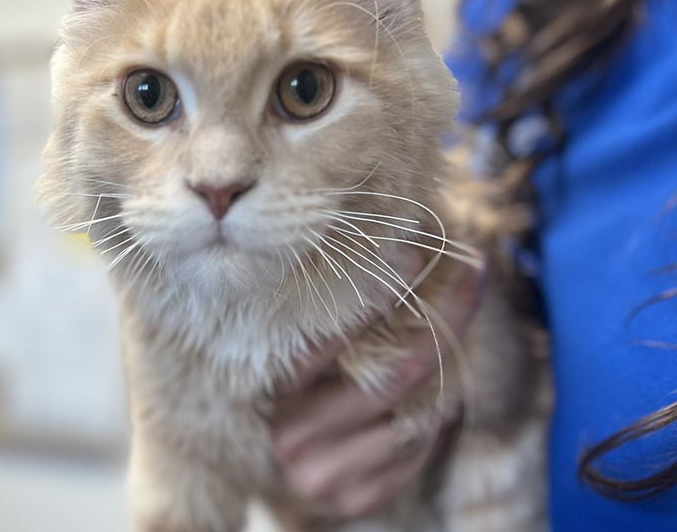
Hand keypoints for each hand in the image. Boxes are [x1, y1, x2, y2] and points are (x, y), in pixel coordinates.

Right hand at [271, 254, 483, 519]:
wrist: (288, 473)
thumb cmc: (306, 393)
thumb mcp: (309, 355)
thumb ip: (338, 320)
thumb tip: (397, 256)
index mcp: (278, 385)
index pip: (332, 334)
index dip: (378, 291)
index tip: (414, 254)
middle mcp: (294, 433)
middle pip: (398, 374)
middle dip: (448, 318)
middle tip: (474, 275)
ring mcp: (325, 472)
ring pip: (419, 415)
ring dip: (444, 380)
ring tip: (444, 351)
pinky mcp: (355, 499)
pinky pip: (419, 450)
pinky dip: (433, 421)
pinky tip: (428, 403)